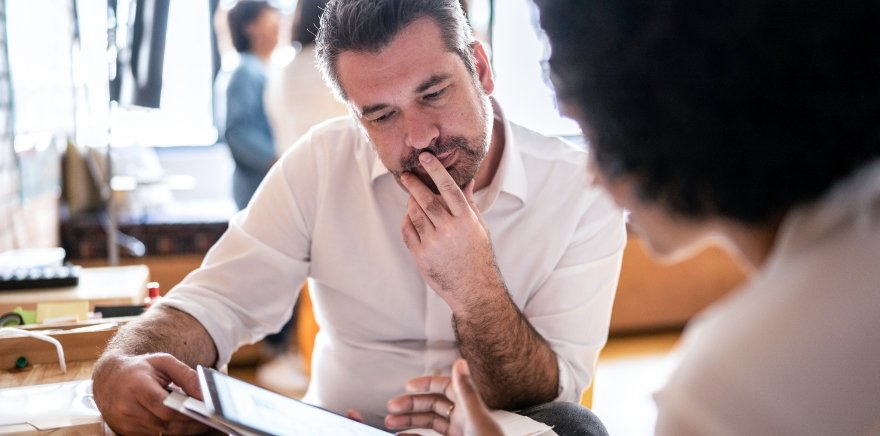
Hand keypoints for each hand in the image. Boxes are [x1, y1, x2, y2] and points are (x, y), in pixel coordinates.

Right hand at [92, 352, 207, 434]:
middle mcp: (128, 408)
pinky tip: (187, 426)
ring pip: (162, 434)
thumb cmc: (140, 368)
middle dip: (192, 425)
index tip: (208, 412)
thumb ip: (186, 375)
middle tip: (213, 421)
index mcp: (137, 387)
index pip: (165, 407)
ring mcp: (126, 424)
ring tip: (204, 423)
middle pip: (166, 425)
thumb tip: (205, 393)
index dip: (188, 412)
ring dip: (185, 431)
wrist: (109, 378)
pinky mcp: (127, 433)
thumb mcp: (164, 362)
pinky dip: (173, 432)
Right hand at [385, 359, 501, 435]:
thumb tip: (460, 362)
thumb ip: (466, 392)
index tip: (408, 386)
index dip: (426, 384)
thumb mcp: (476, 419)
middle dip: (411, 405)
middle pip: (433, 405)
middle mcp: (462, 419)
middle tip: (392, 407)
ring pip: (428, 423)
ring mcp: (458, 434)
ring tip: (390, 422)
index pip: (445, 387)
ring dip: (409, 421)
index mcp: (469, 408)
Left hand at [400, 152, 502, 310]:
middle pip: (426, 199)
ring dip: (410, 203)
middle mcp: (449, 229)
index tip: (425, 157)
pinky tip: (410, 218)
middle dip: (414, 184)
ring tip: (411, 198)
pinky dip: (406, 221)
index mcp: (466, 219)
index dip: (436, 170)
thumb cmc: (478, 255)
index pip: (449, 188)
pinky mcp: (421, 255)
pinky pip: (407, 231)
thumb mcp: (479, 227)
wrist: (473, 289)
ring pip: (414, 213)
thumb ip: (468, 203)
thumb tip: (467, 180)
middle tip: (406, 175)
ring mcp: (434, 243)